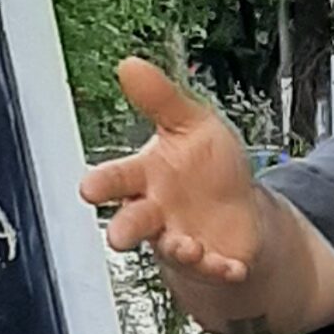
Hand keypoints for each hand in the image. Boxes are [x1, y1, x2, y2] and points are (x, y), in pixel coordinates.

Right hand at [80, 58, 264, 284]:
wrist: (244, 209)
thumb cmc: (208, 167)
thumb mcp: (191, 124)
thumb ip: (161, 99)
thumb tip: (129, 64)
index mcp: (146, 177)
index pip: (117, 178)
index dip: (102, 184)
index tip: (89, 189)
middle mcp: (156, 213)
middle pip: (132, 222)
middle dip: (124, 229)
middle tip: (119, 236)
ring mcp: (181, 241)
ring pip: (170, 249)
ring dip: (177, 248)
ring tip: (186, 244)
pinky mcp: (211, 263)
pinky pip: (214, 270)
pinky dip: (221, 268)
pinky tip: (230, 265)